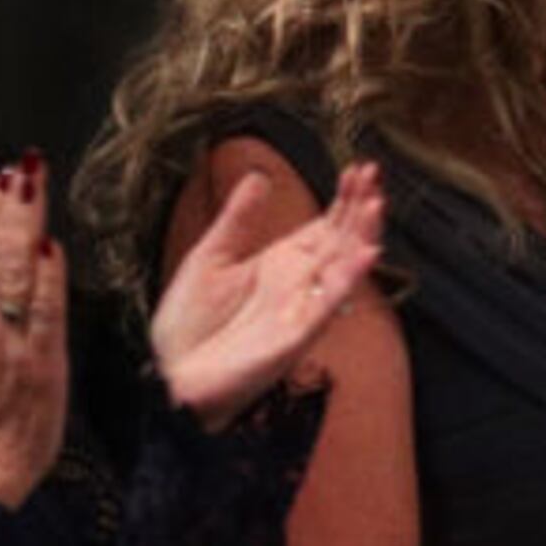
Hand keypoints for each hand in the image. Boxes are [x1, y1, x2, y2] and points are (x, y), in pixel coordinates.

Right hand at [0, 155, 67, 506]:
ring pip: (10, 270)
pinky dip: (46, 278)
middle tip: (19, 163)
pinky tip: (50, 246)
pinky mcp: (36, 358)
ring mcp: (5, 338)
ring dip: (21, 225)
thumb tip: (5, 257)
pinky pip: (42, 310)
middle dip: (5, 204)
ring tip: (28, 184)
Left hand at [147, 158, 385, 427]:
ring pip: (343, 267)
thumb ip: (238, 219)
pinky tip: (366, 253)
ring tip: (376, 204)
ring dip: (362, 236)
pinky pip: (329, 303)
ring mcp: (301, 309)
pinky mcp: (297, 334)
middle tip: (374, 173)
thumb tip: (259, 176)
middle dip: (359, 208)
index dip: (344, 199)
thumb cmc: (188, 326)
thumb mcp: (210, 258)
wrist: (170, 376)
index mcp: (281, 264)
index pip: (325, 226)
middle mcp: (298, 284)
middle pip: (341, 240)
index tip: (360, 168)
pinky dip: (349, 278)